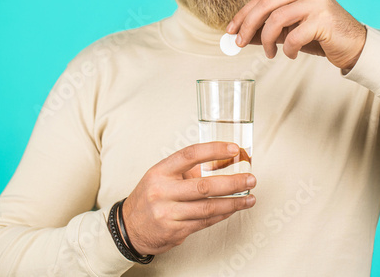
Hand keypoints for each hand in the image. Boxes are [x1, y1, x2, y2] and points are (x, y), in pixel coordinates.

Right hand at [122, 142, 256, 255]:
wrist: (129, 227)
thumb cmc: (151, 196)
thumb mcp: (162, 176)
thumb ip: (188, 169)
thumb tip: (224, 159)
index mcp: (160, 171)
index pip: (190, 155)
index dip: (213, 150)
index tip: (233, 148)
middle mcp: (163, 191)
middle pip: (204, 185)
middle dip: (232, 182)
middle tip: (250, 179)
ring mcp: (168, 213)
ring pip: (208, 207)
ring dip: (234, 202)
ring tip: (250, 197)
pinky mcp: (175, 230)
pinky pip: (205, 221)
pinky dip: (223, 214)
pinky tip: (234, 208)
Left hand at [226, 0, 366, 69]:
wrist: (354, 47)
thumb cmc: (322, 38)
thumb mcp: (290, 32)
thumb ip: (268, 31)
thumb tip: (241, 36)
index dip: (244, 13)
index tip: (231, 30)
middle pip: (266, 4)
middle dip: (248, 25)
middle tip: (239, 42)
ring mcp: (317, 2)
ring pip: (276, 19)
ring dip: (266, 40)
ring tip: (269, 53)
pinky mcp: (324, 19)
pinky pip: (293, 36)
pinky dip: (287, 49)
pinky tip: (289, 54)